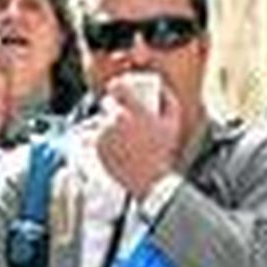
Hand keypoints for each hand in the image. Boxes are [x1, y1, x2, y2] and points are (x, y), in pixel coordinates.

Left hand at [95, 79, 180, 196]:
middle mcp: (115, 120)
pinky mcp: (96, 146)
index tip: (118, 90)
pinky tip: (110, 140)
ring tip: (116, 129)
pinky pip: (94, 135)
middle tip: (118, 111)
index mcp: (133, 111)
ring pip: (99, 119)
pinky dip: (100, 135)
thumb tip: (161, 85)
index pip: (116, 87)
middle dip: (112, 106)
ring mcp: (103, 134)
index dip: (116, 86)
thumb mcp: (173, 123)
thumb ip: (169, 99)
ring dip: (106, 121)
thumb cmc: (163, 151)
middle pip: (106, 103)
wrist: (150, 181)